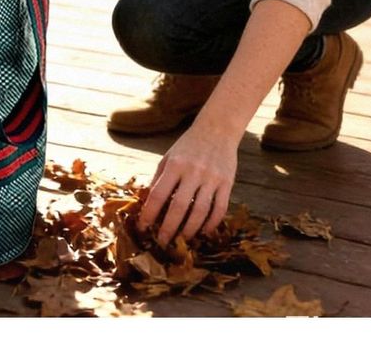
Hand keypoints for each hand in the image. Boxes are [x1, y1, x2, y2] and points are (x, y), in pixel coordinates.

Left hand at [137, 124, 237, 245]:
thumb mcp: (169, 156)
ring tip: (182, 240)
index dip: (149, 213)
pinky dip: (211, 223)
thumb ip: (159, 177)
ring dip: (190, 229)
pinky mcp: (227, 183)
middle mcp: (192, 172)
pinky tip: (204, 232)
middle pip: (179, 207)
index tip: (143, 227)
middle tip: (162, 242)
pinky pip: (220, 209)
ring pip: (200, 211)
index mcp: (175, 165)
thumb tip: (148, 201)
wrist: (217, 129)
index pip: (159, 194)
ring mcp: (211, 178)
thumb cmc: (188, 145)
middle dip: (168, 228)